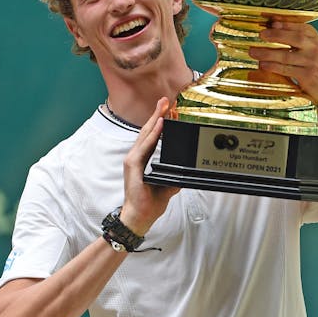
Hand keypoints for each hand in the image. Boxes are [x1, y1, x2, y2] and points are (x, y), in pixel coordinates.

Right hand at [120, 97, 180, 235]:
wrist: (139, 217)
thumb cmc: (149, 204)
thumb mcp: (167, 187)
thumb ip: (174, 177)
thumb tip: (185, 173)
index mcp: (143, 160)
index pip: (152, 136)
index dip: (160, 122)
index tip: (169, 110)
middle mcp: (136, 157)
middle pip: (148, 130)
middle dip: (157, 114)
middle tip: (166, 99)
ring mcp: (133, 160)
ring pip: (145, 135)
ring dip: (155, 119)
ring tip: (163, 106)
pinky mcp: (132, 166)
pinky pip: (144, 146)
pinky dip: (152, 134)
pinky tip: (159, 125)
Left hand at [249, 18, 317, 104]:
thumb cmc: (314, 65)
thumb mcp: (310, 48)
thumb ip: (294, 38)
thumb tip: (271, 25)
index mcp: (314, 37)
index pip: (299, 27)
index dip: (284, 24)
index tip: (270, 22)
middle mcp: (314, 48)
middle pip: (294, 38)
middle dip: (276, 35)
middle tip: (261, 34)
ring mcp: (311, 62)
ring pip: (286, 55)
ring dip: (267, 53)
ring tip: (253, 52)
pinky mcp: (307, 76)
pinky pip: (286, 69)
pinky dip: (273, 67)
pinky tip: (262, 65)